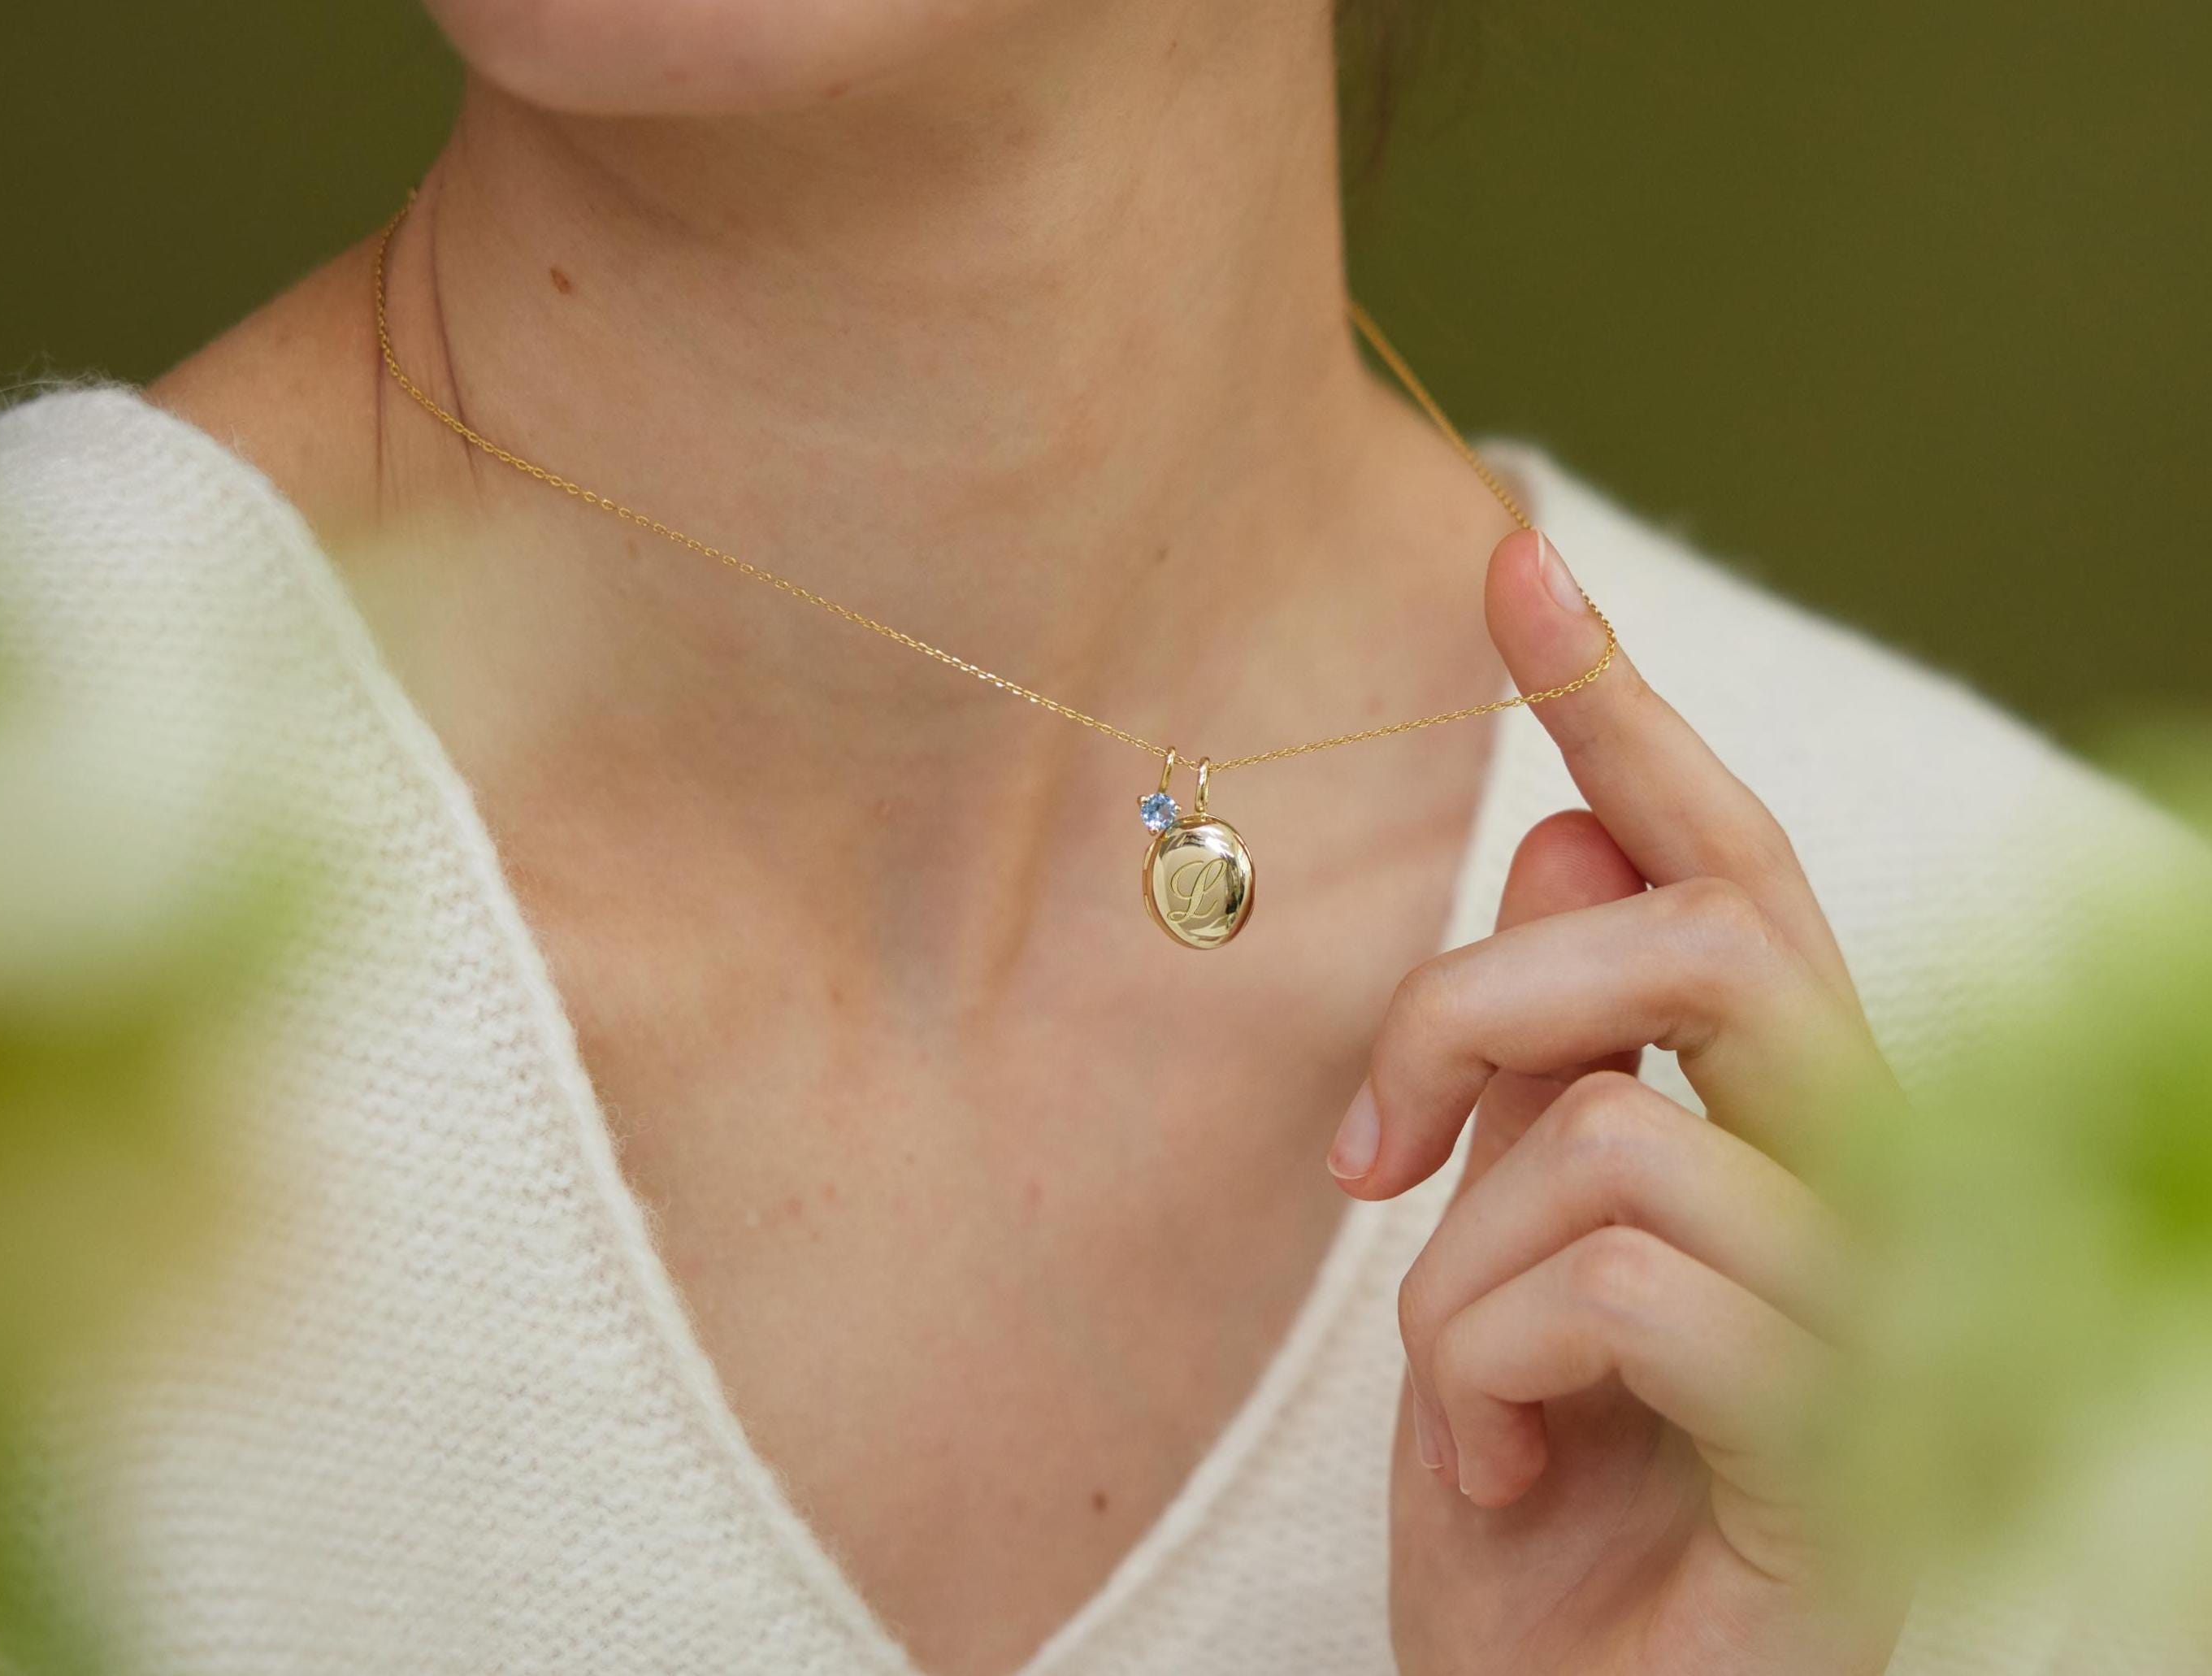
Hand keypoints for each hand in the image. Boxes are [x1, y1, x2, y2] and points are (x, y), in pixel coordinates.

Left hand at [1341, 530, 1907, 1675]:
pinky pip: (1621, 1283)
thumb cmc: (1539, 1497)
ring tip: (1470, 1406)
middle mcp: (1875, 1184)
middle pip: (1701, 927)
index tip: (1511, 557)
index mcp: (1783, 1123)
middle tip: (1362, 1154)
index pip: (1719, 865)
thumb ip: (1550, 1058)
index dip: (1618, 705)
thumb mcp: (1497, 1254)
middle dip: (1476, 996)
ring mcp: (1885, 1313)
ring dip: (1459, 1276)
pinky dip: (1491, 1380)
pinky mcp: (1854, 1442)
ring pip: (1615, 1122)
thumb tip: (1561, 826)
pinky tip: (1514, 1481)